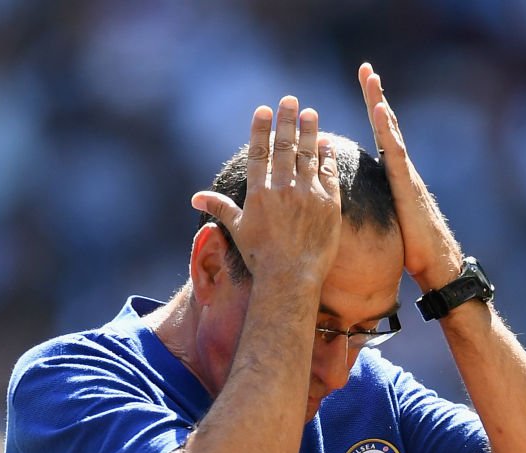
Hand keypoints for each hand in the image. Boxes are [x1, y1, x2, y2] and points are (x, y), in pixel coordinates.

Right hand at [191, 97, 341, 284]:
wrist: (291, 278)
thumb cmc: (261, 258)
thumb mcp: (238, 230)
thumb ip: (221, 207)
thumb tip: (196, 198)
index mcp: (260, 192)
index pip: (259, 152)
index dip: (261, 128)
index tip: (264, 109)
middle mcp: (284, 188)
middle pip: (285, 145)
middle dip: (287, 120)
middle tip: (289, 100)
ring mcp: (308, 194)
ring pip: (309, 153)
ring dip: (309, 130)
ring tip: (310, 113)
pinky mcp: (329, 203)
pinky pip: (328, 172)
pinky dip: (326, 155)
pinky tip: (326, 143)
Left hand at [358, 63, 461, 290]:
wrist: (435, 264)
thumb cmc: (411, 252)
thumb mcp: (385, 227)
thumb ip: (373, 212)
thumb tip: (351, 215)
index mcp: (394, 179)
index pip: (381, 139)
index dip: (372, 114)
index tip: (362, 90)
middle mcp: (402, 171)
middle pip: (387, 127)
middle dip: (376, 97)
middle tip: (366, 69)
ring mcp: (406, 176)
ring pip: (392, 133)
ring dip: (381, 105)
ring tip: (371, 79)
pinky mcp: (408, 185)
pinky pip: (396, 153)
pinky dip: (389, 131)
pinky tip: (381, 112)